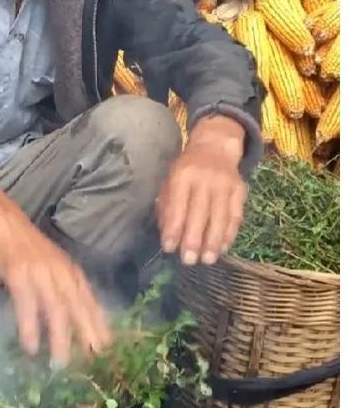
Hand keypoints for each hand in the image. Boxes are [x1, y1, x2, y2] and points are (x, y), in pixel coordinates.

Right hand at [0, 203, 112, 365]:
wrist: (3, 221)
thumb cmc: (28, 247)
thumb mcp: (54, 264)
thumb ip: (64, 287)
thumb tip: (75, 317)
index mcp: (70, 270)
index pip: (89, 299)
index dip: (98, 323)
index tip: (106, 346)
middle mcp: (60, 272)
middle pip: (78, 306)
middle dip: (86, 334)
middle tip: (91, 359)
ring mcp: (40, 273)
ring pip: (56, 309)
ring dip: (59, 338)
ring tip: (60, 363)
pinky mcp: (19, 275)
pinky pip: (27, 306)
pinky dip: (30, 328)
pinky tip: (31, 347)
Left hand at [156, 115, 247, 265]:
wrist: (215, 147)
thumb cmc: (187, 169)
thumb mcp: (170, 180)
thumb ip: (166, 206)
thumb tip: (167, 235)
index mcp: (183, 175)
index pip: (178, 206)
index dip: (174, 229)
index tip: (169, 248)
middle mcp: (205, 179)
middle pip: (200, 213)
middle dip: (194, 240)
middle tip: (189, 260)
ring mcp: (225, 185)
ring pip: (221, 217)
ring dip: (214, 242)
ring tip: (207, 260)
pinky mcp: (240, 190)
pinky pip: (236, 216)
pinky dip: (230, 234)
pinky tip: (223, 248)